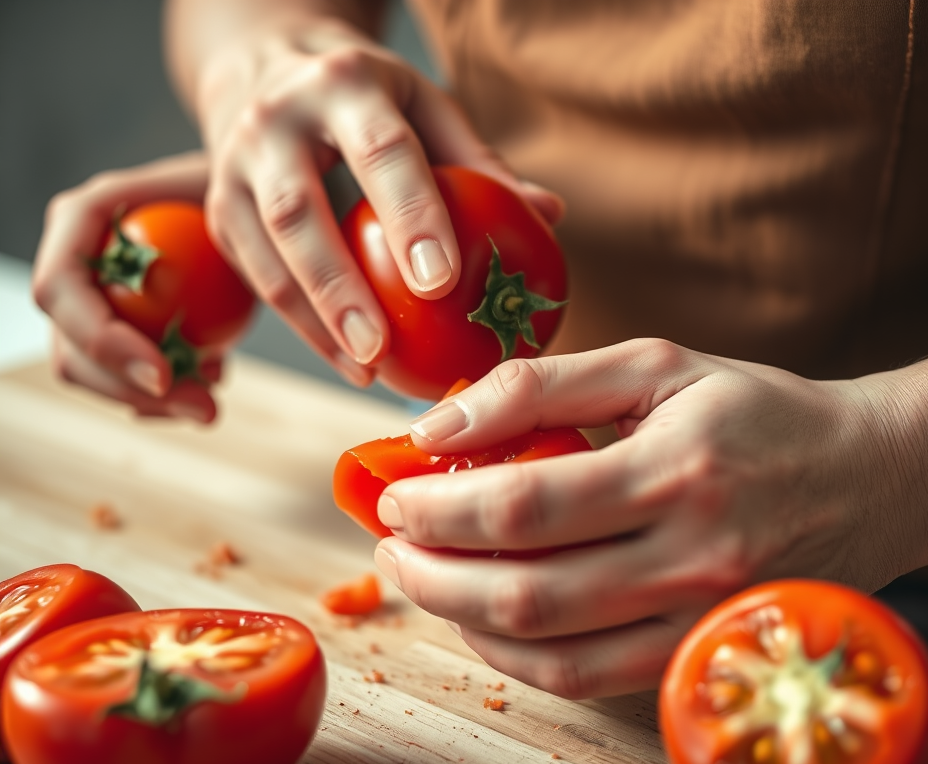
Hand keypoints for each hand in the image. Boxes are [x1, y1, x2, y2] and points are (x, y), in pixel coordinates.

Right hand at [32, 152, 220, 422]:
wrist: (241, 191)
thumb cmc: (242, 184)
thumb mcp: (238, 198)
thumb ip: (225, 239)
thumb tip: (238, 303)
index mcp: (83, 218)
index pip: (60, 290)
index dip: (102, 341)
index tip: (164, 376)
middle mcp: (74, 260)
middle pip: (71, 349)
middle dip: (134, 393)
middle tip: (208, 410)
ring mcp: (90, 300)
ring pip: (96, 376)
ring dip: (155, 402)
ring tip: (214, 395)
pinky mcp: (117, 329)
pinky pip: (125, 380)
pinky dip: (167, 395)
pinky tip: (213, 378)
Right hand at [191, 12, 563, 386]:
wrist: (267, 72)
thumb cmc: (369, 101)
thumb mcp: (426, 108)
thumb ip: (480, 162)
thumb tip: (549, 214)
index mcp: (344, 83)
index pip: (381, 151)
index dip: (409, 215)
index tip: (440, 281)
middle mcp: (276, 121)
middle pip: (300, 211)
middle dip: (339, 286)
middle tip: (384, 347)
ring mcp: (234, 167)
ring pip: (266, 255)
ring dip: (314, 323)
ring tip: (366, 369)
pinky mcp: (220, 211)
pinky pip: (256, 279)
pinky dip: (302, 327)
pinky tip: (347, 360)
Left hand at [369, 338, 927, 697]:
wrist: (872, 475)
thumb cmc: (757, 410)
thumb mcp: (656, 365)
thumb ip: (542, 385)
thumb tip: (439, 426)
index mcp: (676, 465)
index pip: (524, 504)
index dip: (438, 509)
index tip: (393, 495)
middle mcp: (694, 552)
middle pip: (527, 593)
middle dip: (431, 576)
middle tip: (388, 547)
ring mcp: (702, 615)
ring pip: (552, 654)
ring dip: (464, 623)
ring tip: (424, 581)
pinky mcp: (703, 650)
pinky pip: (592, 679)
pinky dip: (521, 656)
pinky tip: (488, 617)